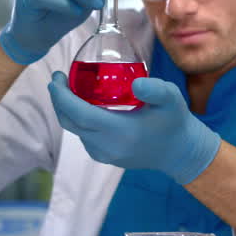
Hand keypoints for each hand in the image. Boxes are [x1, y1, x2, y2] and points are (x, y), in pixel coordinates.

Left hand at [48, 72, 221, 184]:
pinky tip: (83, 106)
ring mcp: (104, 154)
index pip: (78, 113)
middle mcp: (107, 146)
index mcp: (120, 131)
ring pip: (74, 130)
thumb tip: (135, 83)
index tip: (57, 77)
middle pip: (69, 122)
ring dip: (67, 110)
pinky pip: (83, 136)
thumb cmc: (175, 121)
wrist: (179, 152)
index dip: (62, 96)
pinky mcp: (104, 157)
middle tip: (59, 79)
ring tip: (70, 89)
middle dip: (58, 99)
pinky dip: (77, 120)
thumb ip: (155, 90)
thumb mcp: (171, 99)